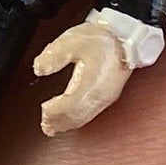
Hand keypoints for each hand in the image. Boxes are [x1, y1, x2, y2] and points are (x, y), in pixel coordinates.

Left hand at [32, 8, 162, 137]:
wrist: (126, 37)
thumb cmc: (102, 39)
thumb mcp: (72, 41)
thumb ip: (53, 55)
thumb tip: (39, 68)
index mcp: (89, 83)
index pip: (68, 106)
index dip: (54, 111)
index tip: (42, 109)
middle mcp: (99, 95)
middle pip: (76, 116)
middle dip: (59, 122)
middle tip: (45, 125)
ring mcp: (106, 97)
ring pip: (84, 117)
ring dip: (68, 124)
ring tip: (54, 126)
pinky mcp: (109, 96)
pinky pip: (91, 113)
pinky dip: (78, 119)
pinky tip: (72, 118)